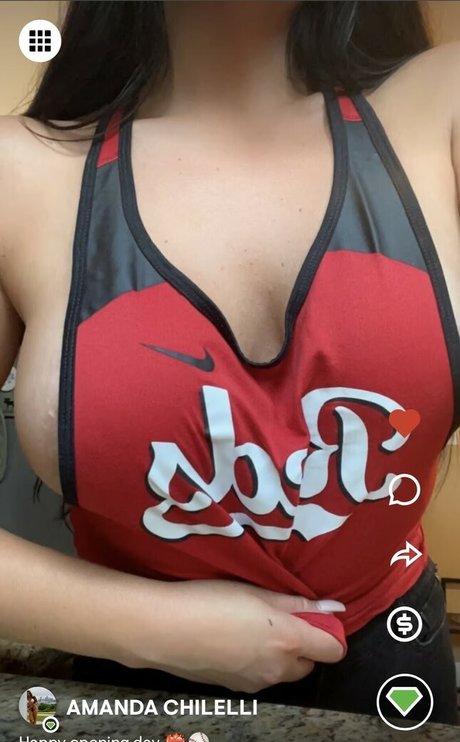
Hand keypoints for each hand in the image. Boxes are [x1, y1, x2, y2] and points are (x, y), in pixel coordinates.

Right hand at [131, 579, 345, 692]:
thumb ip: (297, 602)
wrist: (164, 630)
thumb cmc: (211, 601)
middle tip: (277, 619)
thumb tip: (334, 609)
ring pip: (283, 672)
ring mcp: (256, 683)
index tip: (313, 616)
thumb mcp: (256, 592)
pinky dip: (256, 662)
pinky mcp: (235, 689)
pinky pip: (259, 677)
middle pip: (308, 665)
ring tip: (248, 627)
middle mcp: (278, 668)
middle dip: (302, 645)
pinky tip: (231, 642)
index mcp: (289, 641)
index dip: (328, 632)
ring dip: (278, 655)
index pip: (333, 650)